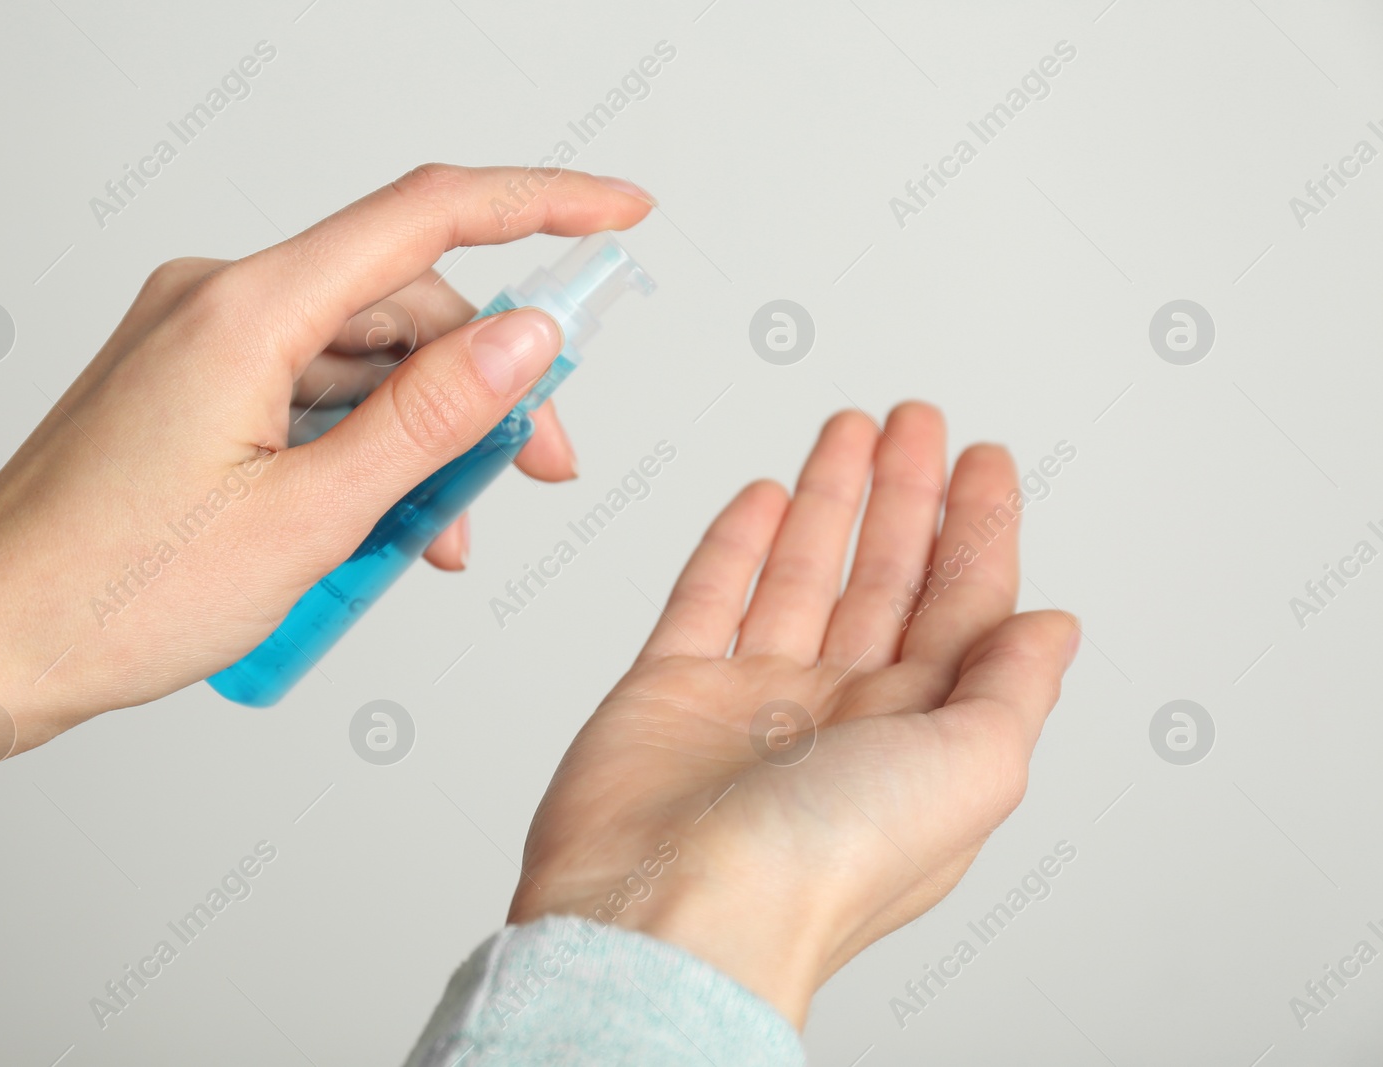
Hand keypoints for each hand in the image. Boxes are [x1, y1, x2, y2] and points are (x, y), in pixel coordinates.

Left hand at [0, 164, 654, 841]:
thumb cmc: (112, 594)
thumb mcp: (309, 517)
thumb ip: (430, 417)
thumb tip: (528, 339)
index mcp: (243, 310)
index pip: (425, 218)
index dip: (539, 206)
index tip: (621, 215)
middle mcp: (216, 301)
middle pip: (402, 302)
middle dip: (486, 382)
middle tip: (540, 469)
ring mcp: (197, 341)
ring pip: (360, 355)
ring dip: (422, 431)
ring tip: (444, 533)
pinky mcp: (188, 383)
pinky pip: (309, 387)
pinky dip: (362, 443)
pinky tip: (386, 522)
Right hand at [508, 404, 1079, 1027]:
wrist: (675, 909)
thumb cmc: (824, 864)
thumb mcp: (973, 769)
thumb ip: (1013, 687)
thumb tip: (1052, 626)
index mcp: (917, 737)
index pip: (963, 608)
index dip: (978, 529)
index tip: (986, 460)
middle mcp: (840, 715)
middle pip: (884, 578)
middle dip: (904, 495)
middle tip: (916, 421)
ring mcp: (752, 700)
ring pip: (800, 573)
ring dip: (828, 498)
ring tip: (847, 429)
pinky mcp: (670, 690)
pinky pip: (709, 596)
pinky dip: (736, 543)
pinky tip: (764, 497)